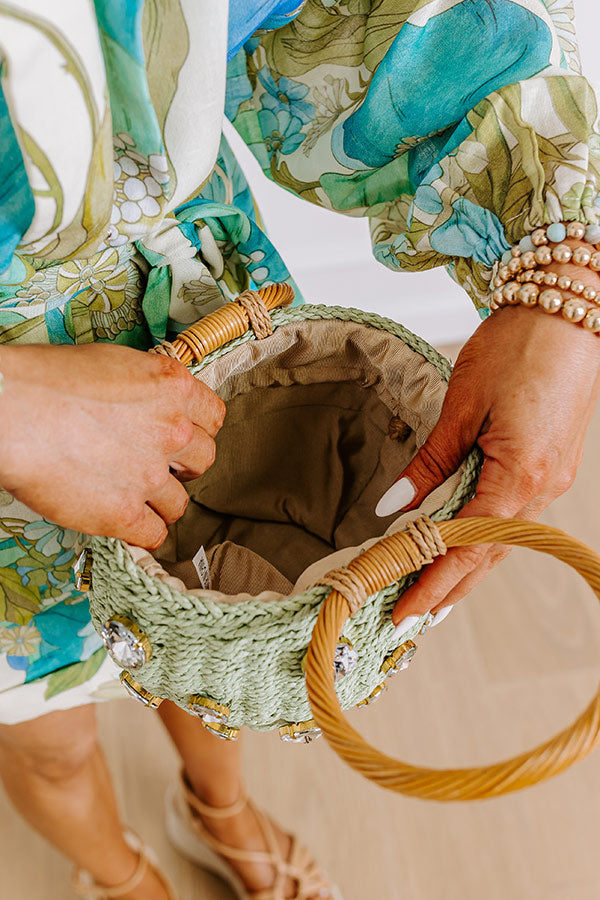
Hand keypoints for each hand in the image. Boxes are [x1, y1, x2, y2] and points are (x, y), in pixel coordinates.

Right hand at [0, 343, 224, 548]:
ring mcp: (150, 475)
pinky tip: (127, 523)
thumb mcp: (113, 363)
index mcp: (172, 387)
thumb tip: (149, 409)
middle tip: (158, 466)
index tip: (183, 437)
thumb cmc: (47, 380)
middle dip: (183, 466)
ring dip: (161, 502)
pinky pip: (154, 535)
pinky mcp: (124, 513)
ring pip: (180, 503)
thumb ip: (146, 391)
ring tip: (135, 496)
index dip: (197, 429)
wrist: (12, 410)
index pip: (213, 417)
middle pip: (203, 459)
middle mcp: (171, 431)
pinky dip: (142, 532)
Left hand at [376, 301, 599, 636]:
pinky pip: (512, 518)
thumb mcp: (462, 406)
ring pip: (501, 542)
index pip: (465, 548)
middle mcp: (541, 490)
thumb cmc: (517, 348)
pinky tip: (463, 550)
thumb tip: (396, 508)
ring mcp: (551, 481)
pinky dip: (483, 541)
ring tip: (431, 597)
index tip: (402, 610)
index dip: (431, 582)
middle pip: (486, 557)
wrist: (567, 311)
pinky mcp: (551, 468)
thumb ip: (430, 463)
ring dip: (465, 571)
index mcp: (518, 477)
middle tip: (408, 618)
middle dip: (447, 591)